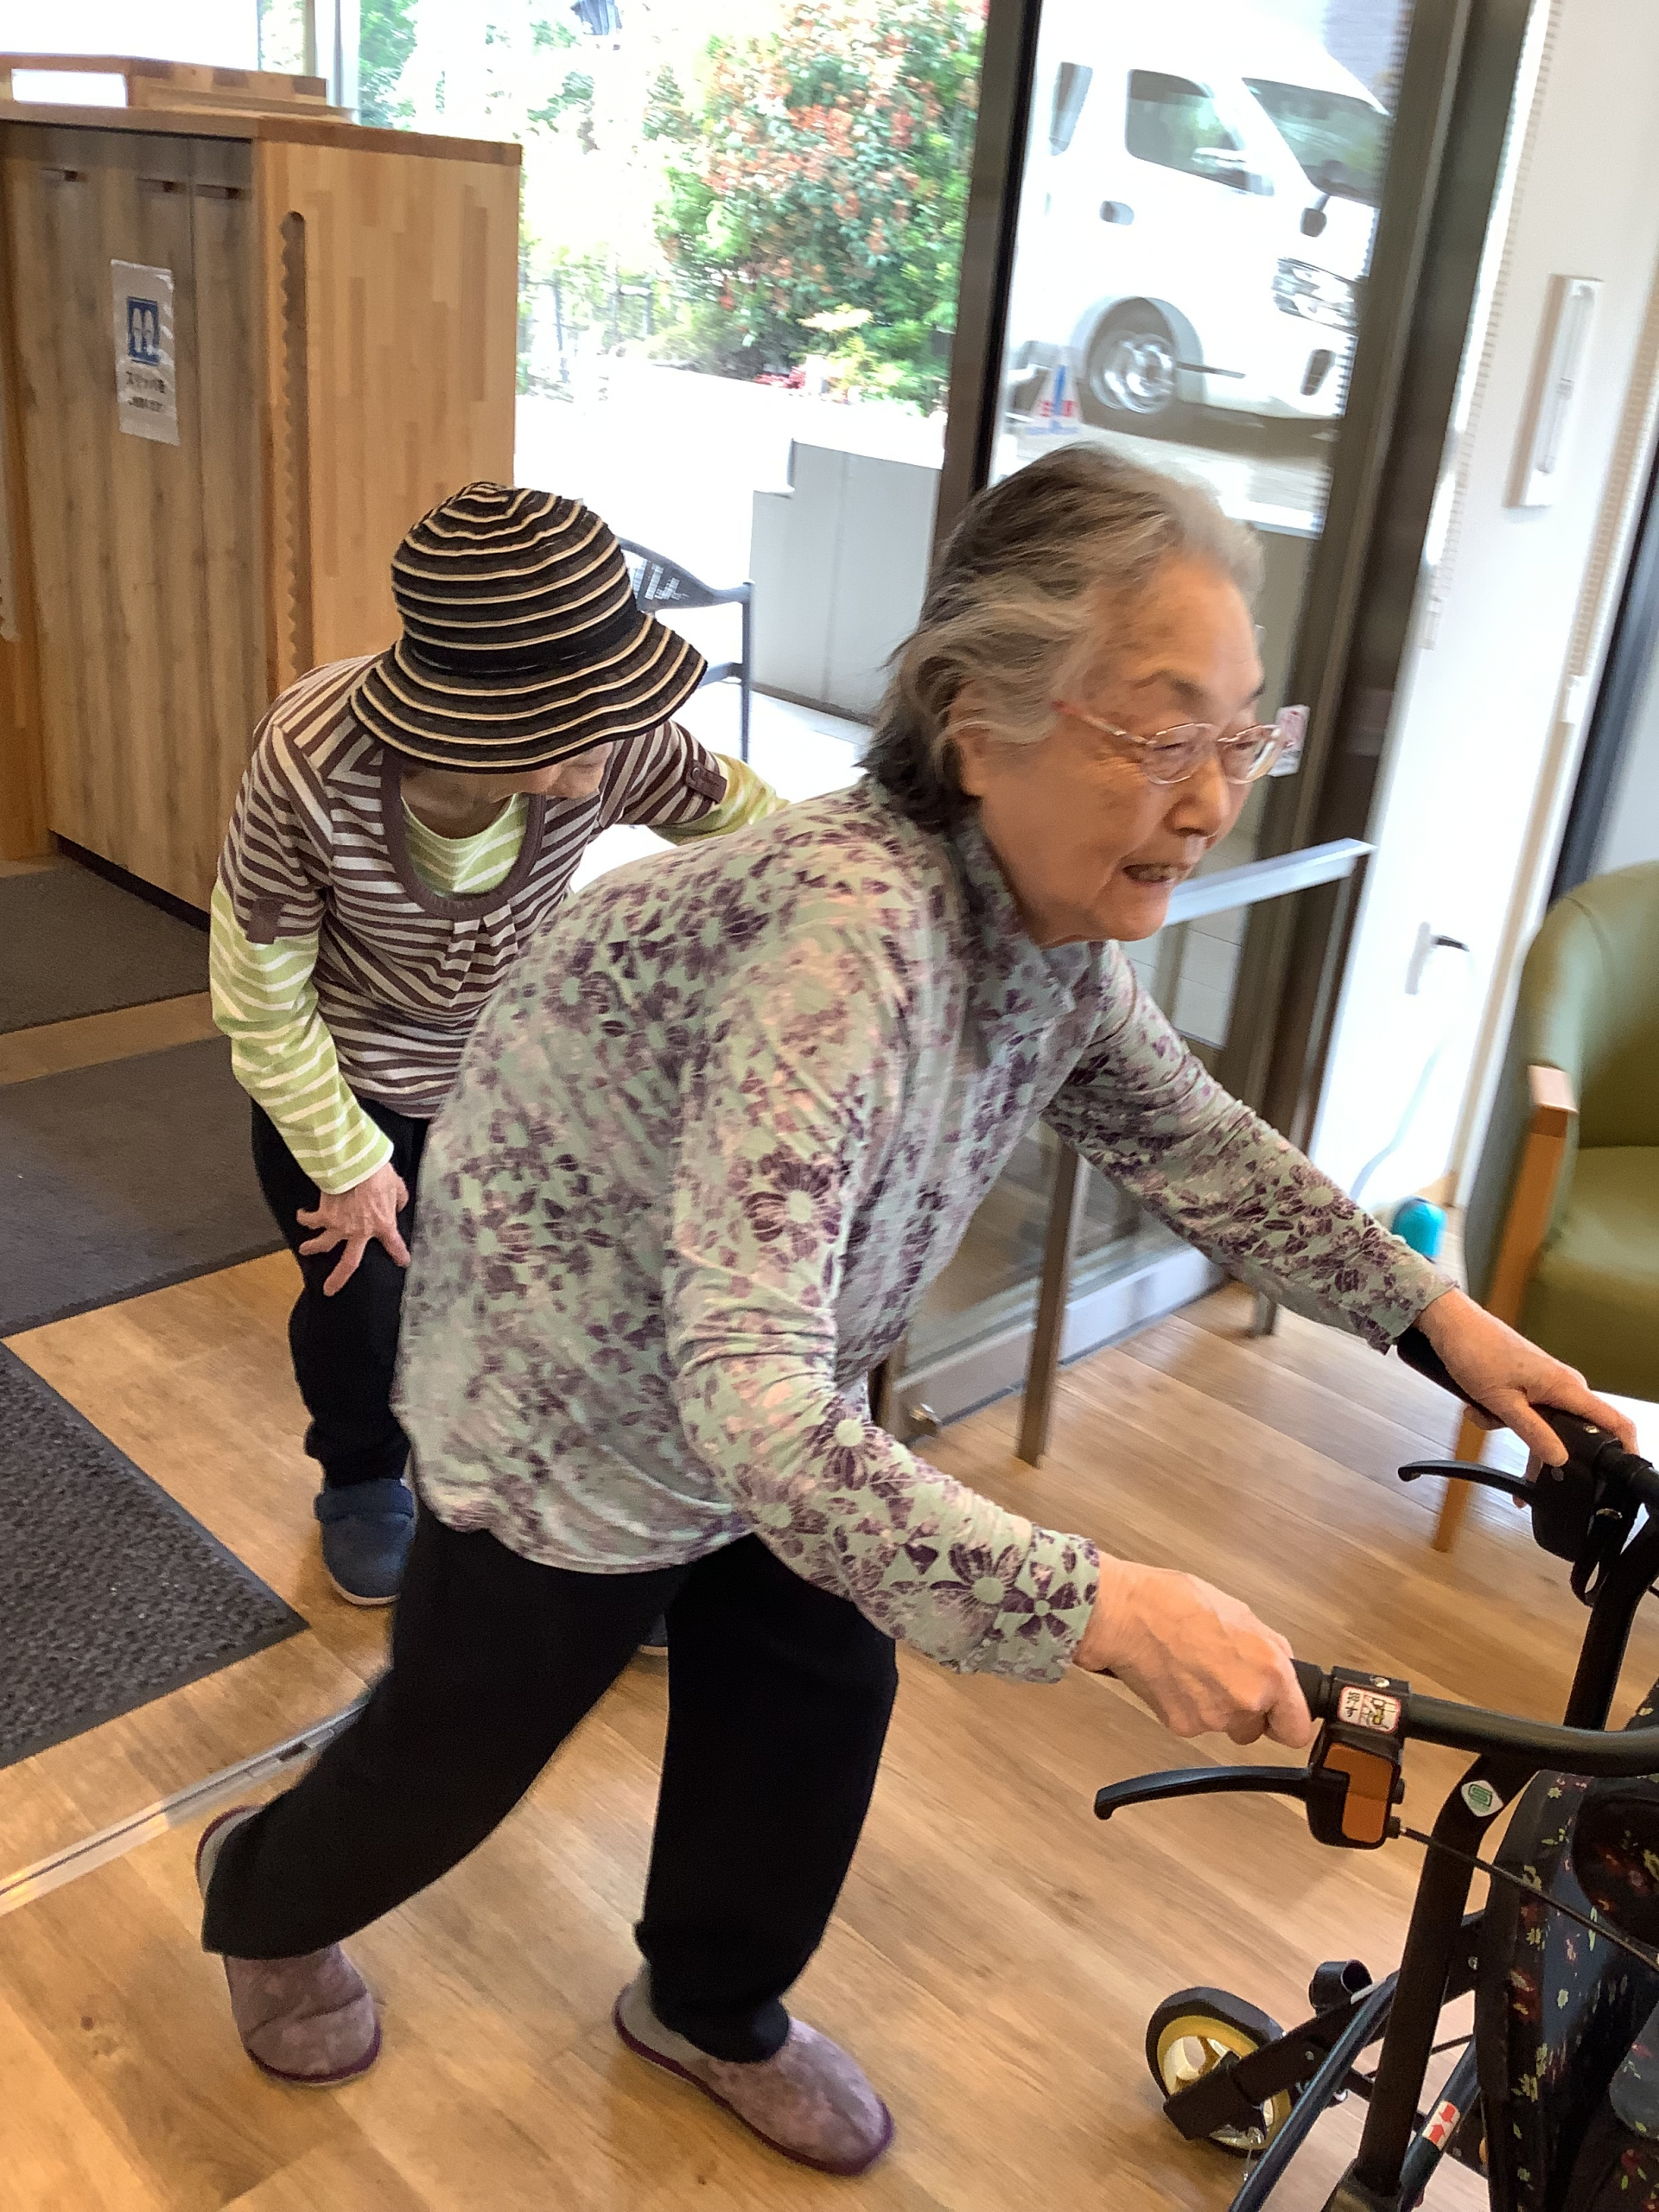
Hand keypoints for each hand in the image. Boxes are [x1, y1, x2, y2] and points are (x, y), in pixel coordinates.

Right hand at [297, 1161, 409, 1295]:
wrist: (355, 1165)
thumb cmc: (378, 1173)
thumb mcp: (397, 1186)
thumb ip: (398, 1200)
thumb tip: (397, 1205)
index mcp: (382, 1225)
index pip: (394, 1244)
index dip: (399, 1254)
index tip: (403, 1263)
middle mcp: (359, 1232)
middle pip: (349, 1263)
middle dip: (339, 1279)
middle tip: (329, 1290)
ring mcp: (339, 1227)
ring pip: (322, 1245)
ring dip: (312, 1248)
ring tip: (305, 1249)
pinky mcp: (324, 1215)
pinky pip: (311, 1221)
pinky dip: (304, 1218)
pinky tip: (302, 1216)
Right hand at [1075, 1557, 1313, 1748]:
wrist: (1125, 1614)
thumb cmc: (1175, 1603)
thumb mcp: (1239, 1612)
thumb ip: (1268, 1648)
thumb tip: (1281, 1665)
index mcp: (1269, 1671)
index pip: (1297, 1729)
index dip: (1287, 1719)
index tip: (1280, 1714)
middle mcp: (1245, 1701)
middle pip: (1257, 1729)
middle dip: (1246, 1709)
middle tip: (1224, 1676)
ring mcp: (1212, 1718)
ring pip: (1225, 1726)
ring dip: (1216, 1706)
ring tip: (1195, 1669)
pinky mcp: (1181, 1725)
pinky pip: (1195, 1723)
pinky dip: (1188, 1706)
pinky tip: (1176, 1676)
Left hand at [1417, 1288, 1635, 1466]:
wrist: (1452, 1325)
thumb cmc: (1475, 1349)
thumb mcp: (1502, 1401)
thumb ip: (1533, 1432)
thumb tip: (1560, 1457)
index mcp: (1566, 1386)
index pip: (1613, 1420)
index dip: (1625, 1447)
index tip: (1620, 1470)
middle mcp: (1563, 1384)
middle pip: (1570, 1432)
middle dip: (1537, 1446)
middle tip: (1510, 1441)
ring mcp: (1546, 1383)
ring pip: (1540, 1425)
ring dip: (1509, 1426)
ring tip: (1484, 1411)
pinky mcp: (1528, 1383)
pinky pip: (1524, 1413)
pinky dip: (1500, 1415)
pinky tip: (1480, 1406)